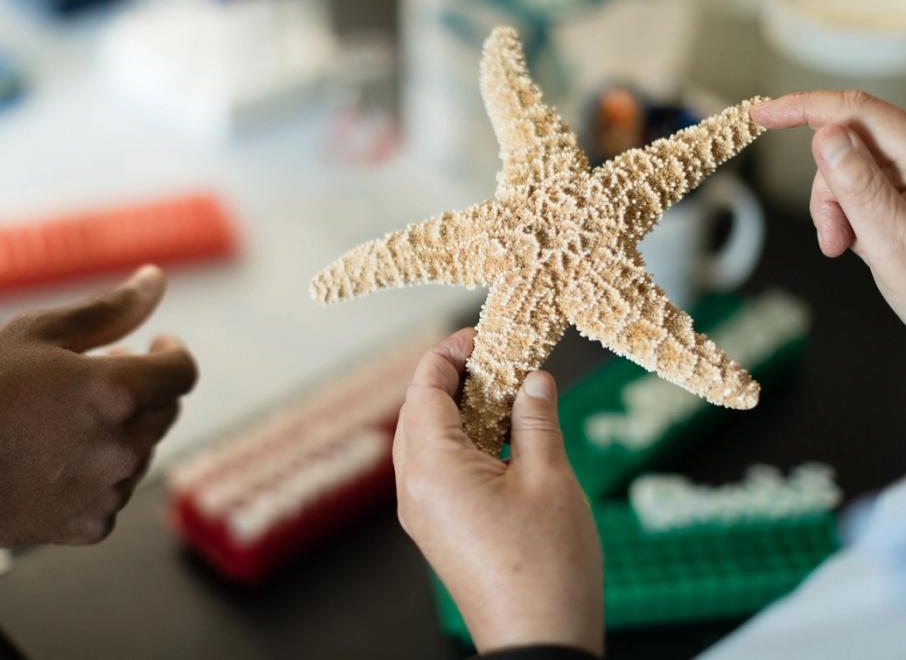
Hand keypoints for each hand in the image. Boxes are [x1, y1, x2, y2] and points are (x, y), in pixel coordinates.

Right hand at [0, 265, 196, 562]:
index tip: (155, 345)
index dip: (172, 353)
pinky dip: (97, 474)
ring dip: (120, 431)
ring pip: (142, 451)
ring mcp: (111, 491)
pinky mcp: (93, 525)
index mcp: (117, 392)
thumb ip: (108, 309)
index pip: (183, 371)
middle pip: (166, 411)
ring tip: (62, 422)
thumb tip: (155, 280)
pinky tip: (53, 461)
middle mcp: (124, 445)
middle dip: (142, 390)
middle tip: (92, 379)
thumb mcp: (37, 334)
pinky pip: (115, 491)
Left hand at [393, 329, 602, 655]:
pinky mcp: (438, 529)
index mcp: (432, 467)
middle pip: (419, 412)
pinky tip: (501, 438)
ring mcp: (423, 512)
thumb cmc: (546, 566)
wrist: (538, 641)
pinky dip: (462, 443)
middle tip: (497, 358)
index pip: (425, 389)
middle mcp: (415, 487)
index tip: (480, 335)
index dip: (449, 353)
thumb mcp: (549, 479)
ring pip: (426, 441)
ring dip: (459, 410)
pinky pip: (437, 469)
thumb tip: (533, 380)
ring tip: (505, 393)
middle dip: (453, 378)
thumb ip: (535, 420)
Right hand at [752, 91, 905, 321]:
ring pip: (848, 169)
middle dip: (826, 189)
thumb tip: (827, 137)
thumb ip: (859, 186)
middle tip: (833, 234)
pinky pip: (861, 187)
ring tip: (848, 245)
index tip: (763, 114)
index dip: (804, 107)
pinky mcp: (904, 189)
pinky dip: (849, 214)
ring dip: (836, 208)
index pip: (855, 112)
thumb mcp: (891, 239)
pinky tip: (862, 239)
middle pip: (846, 146)